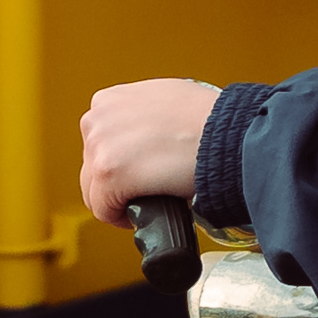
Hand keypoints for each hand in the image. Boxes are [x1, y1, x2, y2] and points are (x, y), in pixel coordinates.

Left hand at [76, 80, 223, 226]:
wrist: (225, 135)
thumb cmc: (209, 120)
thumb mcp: (164, 99)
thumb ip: (141, 115)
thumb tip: (141, 138)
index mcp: (108, 100)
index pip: (99, 145)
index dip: (122, 164)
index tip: (140, 171)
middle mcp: (98, 118)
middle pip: (92, 169)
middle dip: (118, 183)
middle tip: (150, 186)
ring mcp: (100, 146)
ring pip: (95, 192)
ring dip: (120, 200)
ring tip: (152, 195)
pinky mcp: (107, 174)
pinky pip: (104, 211)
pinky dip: (123, 218)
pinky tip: (149, 207)